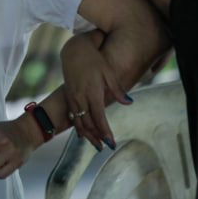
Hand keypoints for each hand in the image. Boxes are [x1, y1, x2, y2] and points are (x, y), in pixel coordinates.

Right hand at [60, 32, 128, 149]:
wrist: (73, 51)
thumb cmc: (94, 60)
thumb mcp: (108, 72)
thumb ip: (118, 90)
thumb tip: (129, 103)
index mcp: (92, 92)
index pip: (99, 117)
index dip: (105, 131)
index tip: (111, 143)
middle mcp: (81, 97)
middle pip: (88, 123)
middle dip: (97, 137)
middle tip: (106, 147)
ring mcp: (73, 97)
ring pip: (79, 122)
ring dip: (88, 135)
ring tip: (97, 145)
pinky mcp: (68, 96)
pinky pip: (72, 116)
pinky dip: (78, 126)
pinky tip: (83, 133)